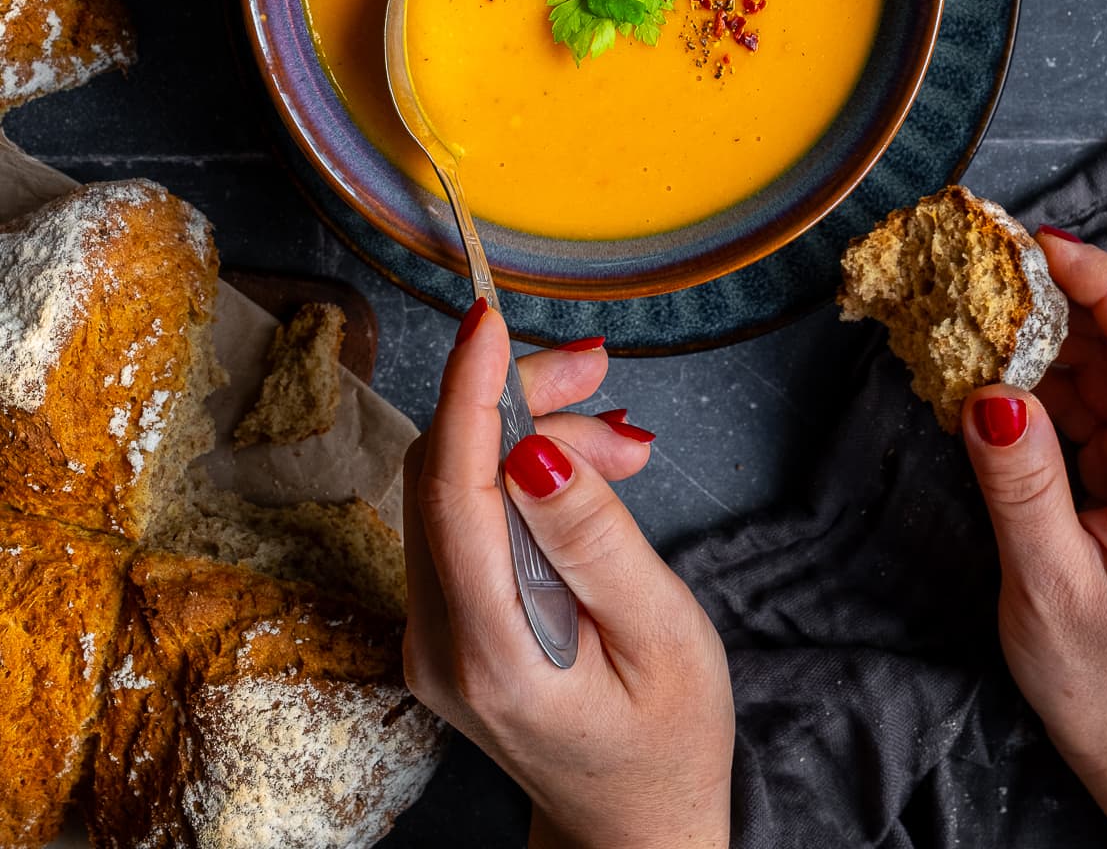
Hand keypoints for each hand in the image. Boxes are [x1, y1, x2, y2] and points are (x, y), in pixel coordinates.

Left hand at [403, 302, 733, 848]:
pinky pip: (465, 516)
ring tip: (626, 446)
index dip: (467, 390)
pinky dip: (522, 473)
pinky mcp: (445, 619)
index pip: (451, 490)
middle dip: (519, 399)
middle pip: (445, 470)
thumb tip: (535, 448)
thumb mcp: (661, 637)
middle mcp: (437, 640)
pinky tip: (591, 473)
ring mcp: (431, 632)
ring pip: (454, 484)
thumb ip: (595, 541)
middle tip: (605, 376)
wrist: (633, 827)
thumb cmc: (665, 742)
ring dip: (532, 434)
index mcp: (490, 651)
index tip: (486, 319)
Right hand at [963, 226, 1106, 847]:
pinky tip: (989, 381)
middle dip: (1061, 302)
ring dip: (1044, 342)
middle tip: (982, 275)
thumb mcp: (1053, 594)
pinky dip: (1041, 386)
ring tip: (972, 325)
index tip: (1042, 246)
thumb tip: (988, 393)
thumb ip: (1022, 487)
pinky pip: (1093, 406)